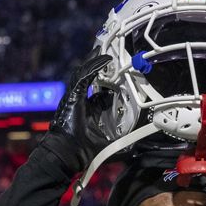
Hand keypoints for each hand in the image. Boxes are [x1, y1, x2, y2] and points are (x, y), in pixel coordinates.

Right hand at [43, 54, 115, 171]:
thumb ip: (123, 143)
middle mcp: (82, 101)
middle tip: (112, 57)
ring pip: (85, 73)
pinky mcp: (73, 96)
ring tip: (104, 50)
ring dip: (96, 61)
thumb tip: (137, 147)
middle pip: (92, 78)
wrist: (68, 154)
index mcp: (89, 110)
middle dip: (102, 68)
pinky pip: (84, 77)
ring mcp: (76, 97)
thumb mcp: (110, 144)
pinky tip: (104, 60)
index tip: (123, 78)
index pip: (101, 92)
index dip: (112, 84)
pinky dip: (94, 67)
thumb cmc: (84, 152)